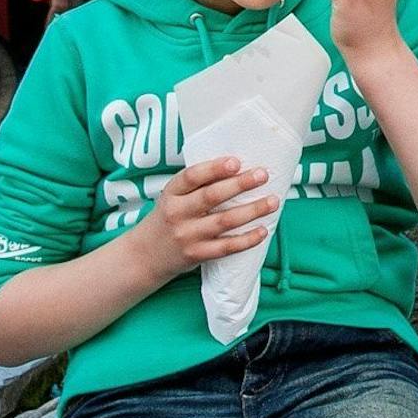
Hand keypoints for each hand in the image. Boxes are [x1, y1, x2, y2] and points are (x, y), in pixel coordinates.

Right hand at [129, 156, 274, 283]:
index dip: (214, 169)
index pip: (191, 177)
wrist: (144, 256)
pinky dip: (246, 240)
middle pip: (211, 197)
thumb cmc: (169, 219)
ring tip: (272, 201)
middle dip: (239, 185)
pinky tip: (262, 231)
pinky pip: (226, 247)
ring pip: (223, 221)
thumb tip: (240, 167)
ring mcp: (187, 236)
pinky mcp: (196, 254)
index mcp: (171, 193)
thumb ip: (197, 185)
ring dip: (251, 211)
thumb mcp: (173, 197)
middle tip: (263, 175)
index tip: (236, 161)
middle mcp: (177, 214)